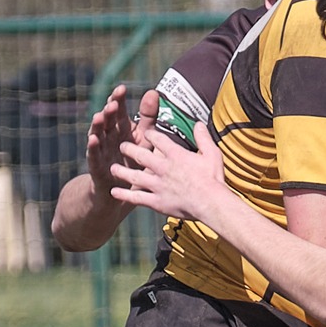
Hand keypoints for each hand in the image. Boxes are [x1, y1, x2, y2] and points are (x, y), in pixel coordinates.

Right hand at [83, 84, 139, 199]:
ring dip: (97, 125)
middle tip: (113, 102)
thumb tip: (153, 91)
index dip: (118, 100)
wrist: (120, 191)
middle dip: (108, 110)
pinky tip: (93, 139)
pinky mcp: (96, 165)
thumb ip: (148, 117)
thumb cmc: (133, 161)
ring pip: (97, 134)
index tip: (121, 88)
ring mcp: (100, 150)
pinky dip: (92, 147)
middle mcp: (108, 136)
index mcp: (121, 128)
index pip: (118, 111)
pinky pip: (93, 155)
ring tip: (99, 116)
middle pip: (107, 120)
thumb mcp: (144, 138)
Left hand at [112, 125, 228, 221]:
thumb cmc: (213, 178)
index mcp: (175, 155)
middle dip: (129, 149)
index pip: (158, 139)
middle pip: (140, 155)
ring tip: (112, 168)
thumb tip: (198, 123)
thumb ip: (203, 137)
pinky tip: (114, 192)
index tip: (145, 132)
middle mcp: (163, 168)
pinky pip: (137, 198)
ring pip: (134, 177)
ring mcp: (158, 185)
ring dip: (121, 171)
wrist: (210, 203)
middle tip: (121, 146)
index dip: (150, 134)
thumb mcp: (212, 153)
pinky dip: (124, 195)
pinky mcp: (157, 202)